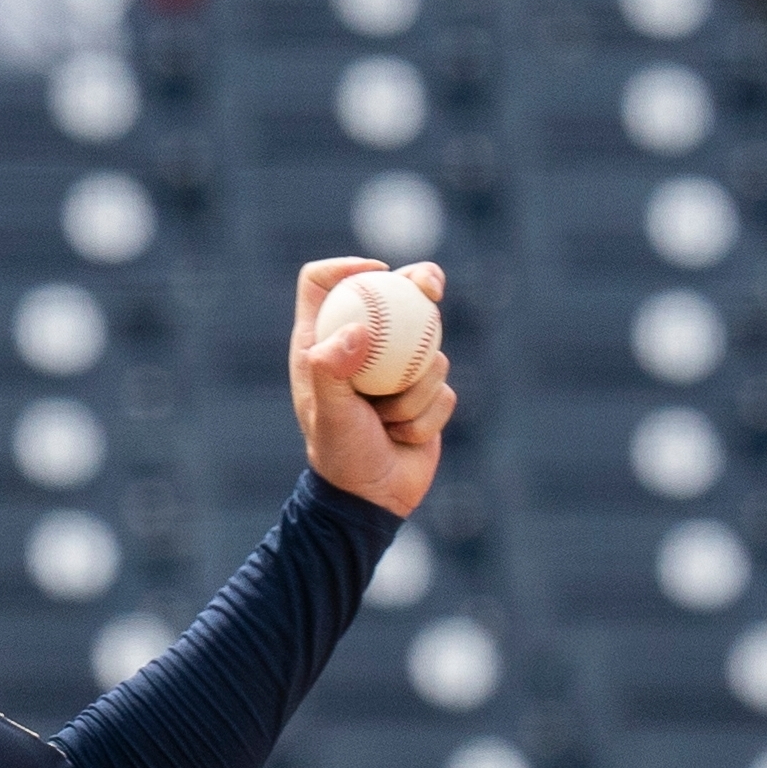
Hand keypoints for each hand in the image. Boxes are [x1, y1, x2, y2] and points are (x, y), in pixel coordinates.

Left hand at [289, 257, 454, 519]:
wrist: (371, 500)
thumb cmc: (340, 456)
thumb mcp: (329, 413)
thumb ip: (333, 371)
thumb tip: (356, 331)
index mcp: (321, 343)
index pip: (324, 283)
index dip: (346, 267)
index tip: (375, 272)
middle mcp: (360, 349)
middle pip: (393, 293)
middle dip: (418, 284)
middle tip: (430, 287)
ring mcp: (396, 369)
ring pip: (428, 346)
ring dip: (416, 387)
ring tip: (388, 420)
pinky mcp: (427, 393)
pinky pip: (444, 387)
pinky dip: (429, 412)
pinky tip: (405, 436)